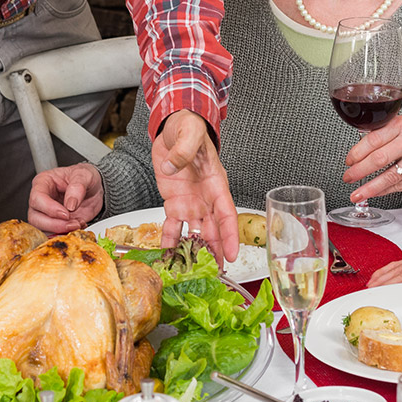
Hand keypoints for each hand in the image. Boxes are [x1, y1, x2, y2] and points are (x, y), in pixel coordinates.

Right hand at [27, 163, 103, 232]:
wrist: (94, 189)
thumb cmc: (85, 178)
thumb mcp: (85, 175)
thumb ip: (77, 186)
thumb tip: (70, 204)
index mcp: (43, 182)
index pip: (37, 198)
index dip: (50, 208)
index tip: (66, 213)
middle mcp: (41, 199)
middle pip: (35, 217)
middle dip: (54, 224)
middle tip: (72, 224)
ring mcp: (46, 213)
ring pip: (42, 229)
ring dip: (60, 231)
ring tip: (77, 224)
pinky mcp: (55, 224)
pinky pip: (54, 234)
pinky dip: (66, 234)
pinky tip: (79, 226)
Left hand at [154, 110, 239, 261]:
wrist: (172, 127)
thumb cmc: (188, 128)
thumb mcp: (189, 133)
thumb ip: (183, 149)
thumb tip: (172, 165)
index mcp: (216, 184)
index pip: (227, 214)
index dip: (230, 235)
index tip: (233, 254)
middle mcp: (205, 198)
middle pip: (214, 230)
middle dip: (217, 252)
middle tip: (217, 273)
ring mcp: (190, 203)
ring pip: (196, 233)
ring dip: (196, 252)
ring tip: (195, 272)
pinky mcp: (173, 203)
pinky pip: (172, 226)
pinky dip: (170, 241)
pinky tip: (168, 257)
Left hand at [346, 114, 401, 202]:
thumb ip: (382, 133)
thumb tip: (356, 150)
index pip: (373, 139)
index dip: (357, 153)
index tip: (348, 162)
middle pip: (379, 159)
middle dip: (359, 171)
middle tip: (347, 178)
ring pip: (389, 176)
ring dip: (370, 188)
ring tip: (357, 193)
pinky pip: (400, 186)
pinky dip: (384, 191)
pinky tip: (375, 193)